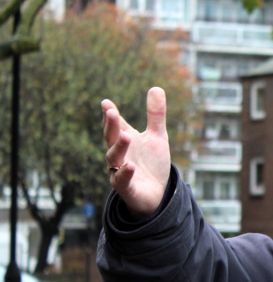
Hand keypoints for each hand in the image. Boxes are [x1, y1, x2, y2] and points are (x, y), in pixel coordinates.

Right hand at [102, 87, 171, 218]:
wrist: (157, 194)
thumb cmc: (152, 164)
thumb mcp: (158, 137)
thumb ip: (156, 115)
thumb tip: (156, 87)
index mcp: (124, 140)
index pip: (115, 126)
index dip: (111, 115)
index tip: (107, 103)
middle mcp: (118, 154)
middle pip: (111, 139)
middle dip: (111, 126)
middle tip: (112, 112)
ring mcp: (120, 171)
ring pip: (114, 158)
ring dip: (119, 147)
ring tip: (126, 136)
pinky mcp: (126, 188)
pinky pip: (121, 180)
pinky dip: (124, 173)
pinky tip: (130, 165)